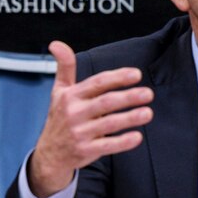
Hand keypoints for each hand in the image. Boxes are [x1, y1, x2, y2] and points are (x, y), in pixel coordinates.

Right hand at [27, 41, 153, 197]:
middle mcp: (74, 113)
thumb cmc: (60, 118)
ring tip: (148, 112)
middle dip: (128, 97)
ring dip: (130, 118)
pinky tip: (137, 136)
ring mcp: (79, 133)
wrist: (49, 154)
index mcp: (71, 96)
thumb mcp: (59, 91)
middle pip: (105, 102)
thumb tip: (57, 44)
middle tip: (148, 93)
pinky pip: (107, 146)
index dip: (117, 78)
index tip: (136, 74)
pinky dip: (122, 142)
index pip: (97, 83)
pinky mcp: (85, 150)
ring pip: (109, 123)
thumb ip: (65, 67)